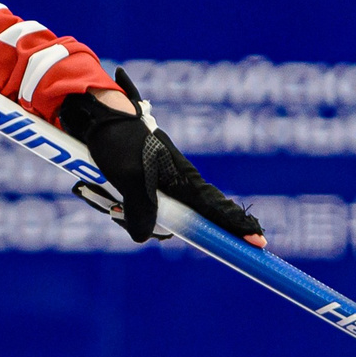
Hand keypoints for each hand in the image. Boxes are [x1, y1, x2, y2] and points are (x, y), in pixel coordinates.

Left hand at [57, 69, 266, 246]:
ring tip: (104, 187)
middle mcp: (177, 182)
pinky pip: (133, 207)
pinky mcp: (140, 182)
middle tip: (126, 211)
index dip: (238, 227)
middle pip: (179, 222)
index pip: (216, 208)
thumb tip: (143, 236)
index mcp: (183, 177)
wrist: (95, 114)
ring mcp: (159, 183)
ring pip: (151, 217)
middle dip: (151, 224)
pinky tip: (100, 185)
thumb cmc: (118, 140)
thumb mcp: (128, 176)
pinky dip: (117, 203)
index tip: (259, 243)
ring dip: (125, 211)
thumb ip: (141, 210)